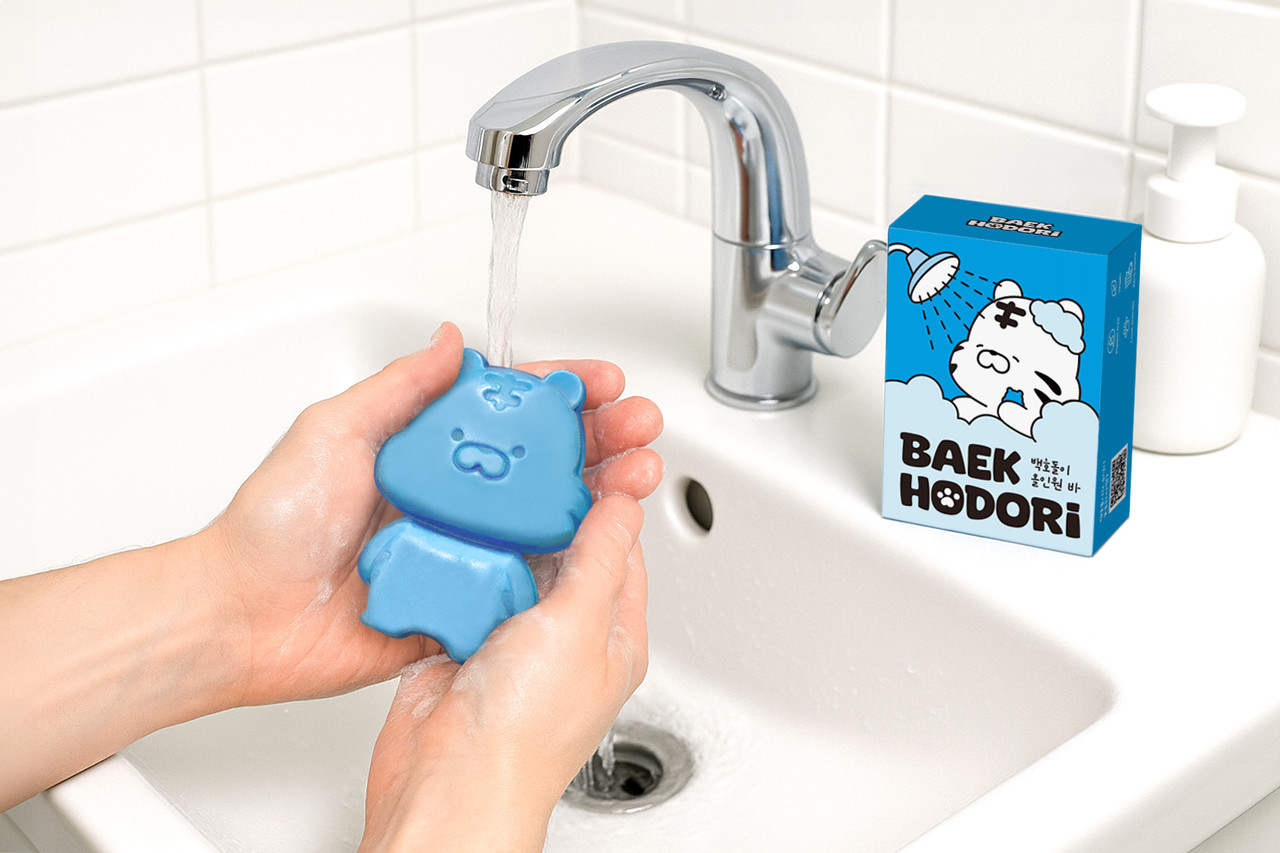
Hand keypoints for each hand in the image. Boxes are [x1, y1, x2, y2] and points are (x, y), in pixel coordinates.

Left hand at [202, 322, 662, 707]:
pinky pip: (525, 584)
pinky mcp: (462, 602)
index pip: (508, 413)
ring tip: (638, 479)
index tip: (600, 382)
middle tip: (640, 429)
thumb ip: (400, 387)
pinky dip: (567, 566)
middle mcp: (451, 498)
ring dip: (599, 498)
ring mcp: (461, 551)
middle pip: (543, 463)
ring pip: (547, 520)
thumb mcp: (333, 429)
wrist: (242, 616)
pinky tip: (602, 543)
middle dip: (600, 441)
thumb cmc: (271, 525)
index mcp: (425, 451)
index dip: (559, 394)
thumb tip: (451, 340)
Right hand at [359, 494, 650, 851]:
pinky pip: (464, 586)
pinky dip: (457, 562)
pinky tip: (451, 534)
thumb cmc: (526, 734)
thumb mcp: (579, 626)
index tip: (593, 456)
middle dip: (548, 509)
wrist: (449, 781)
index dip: (608, 501)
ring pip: (510, 564)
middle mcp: (564, 636)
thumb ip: (601, 558)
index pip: (620, 550)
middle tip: (532, 460)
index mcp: (611, 635)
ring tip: (492, 487)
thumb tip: (623, 505)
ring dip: (499, 534)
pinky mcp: (462, 641)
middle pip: (562, 551)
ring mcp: (512, 638)